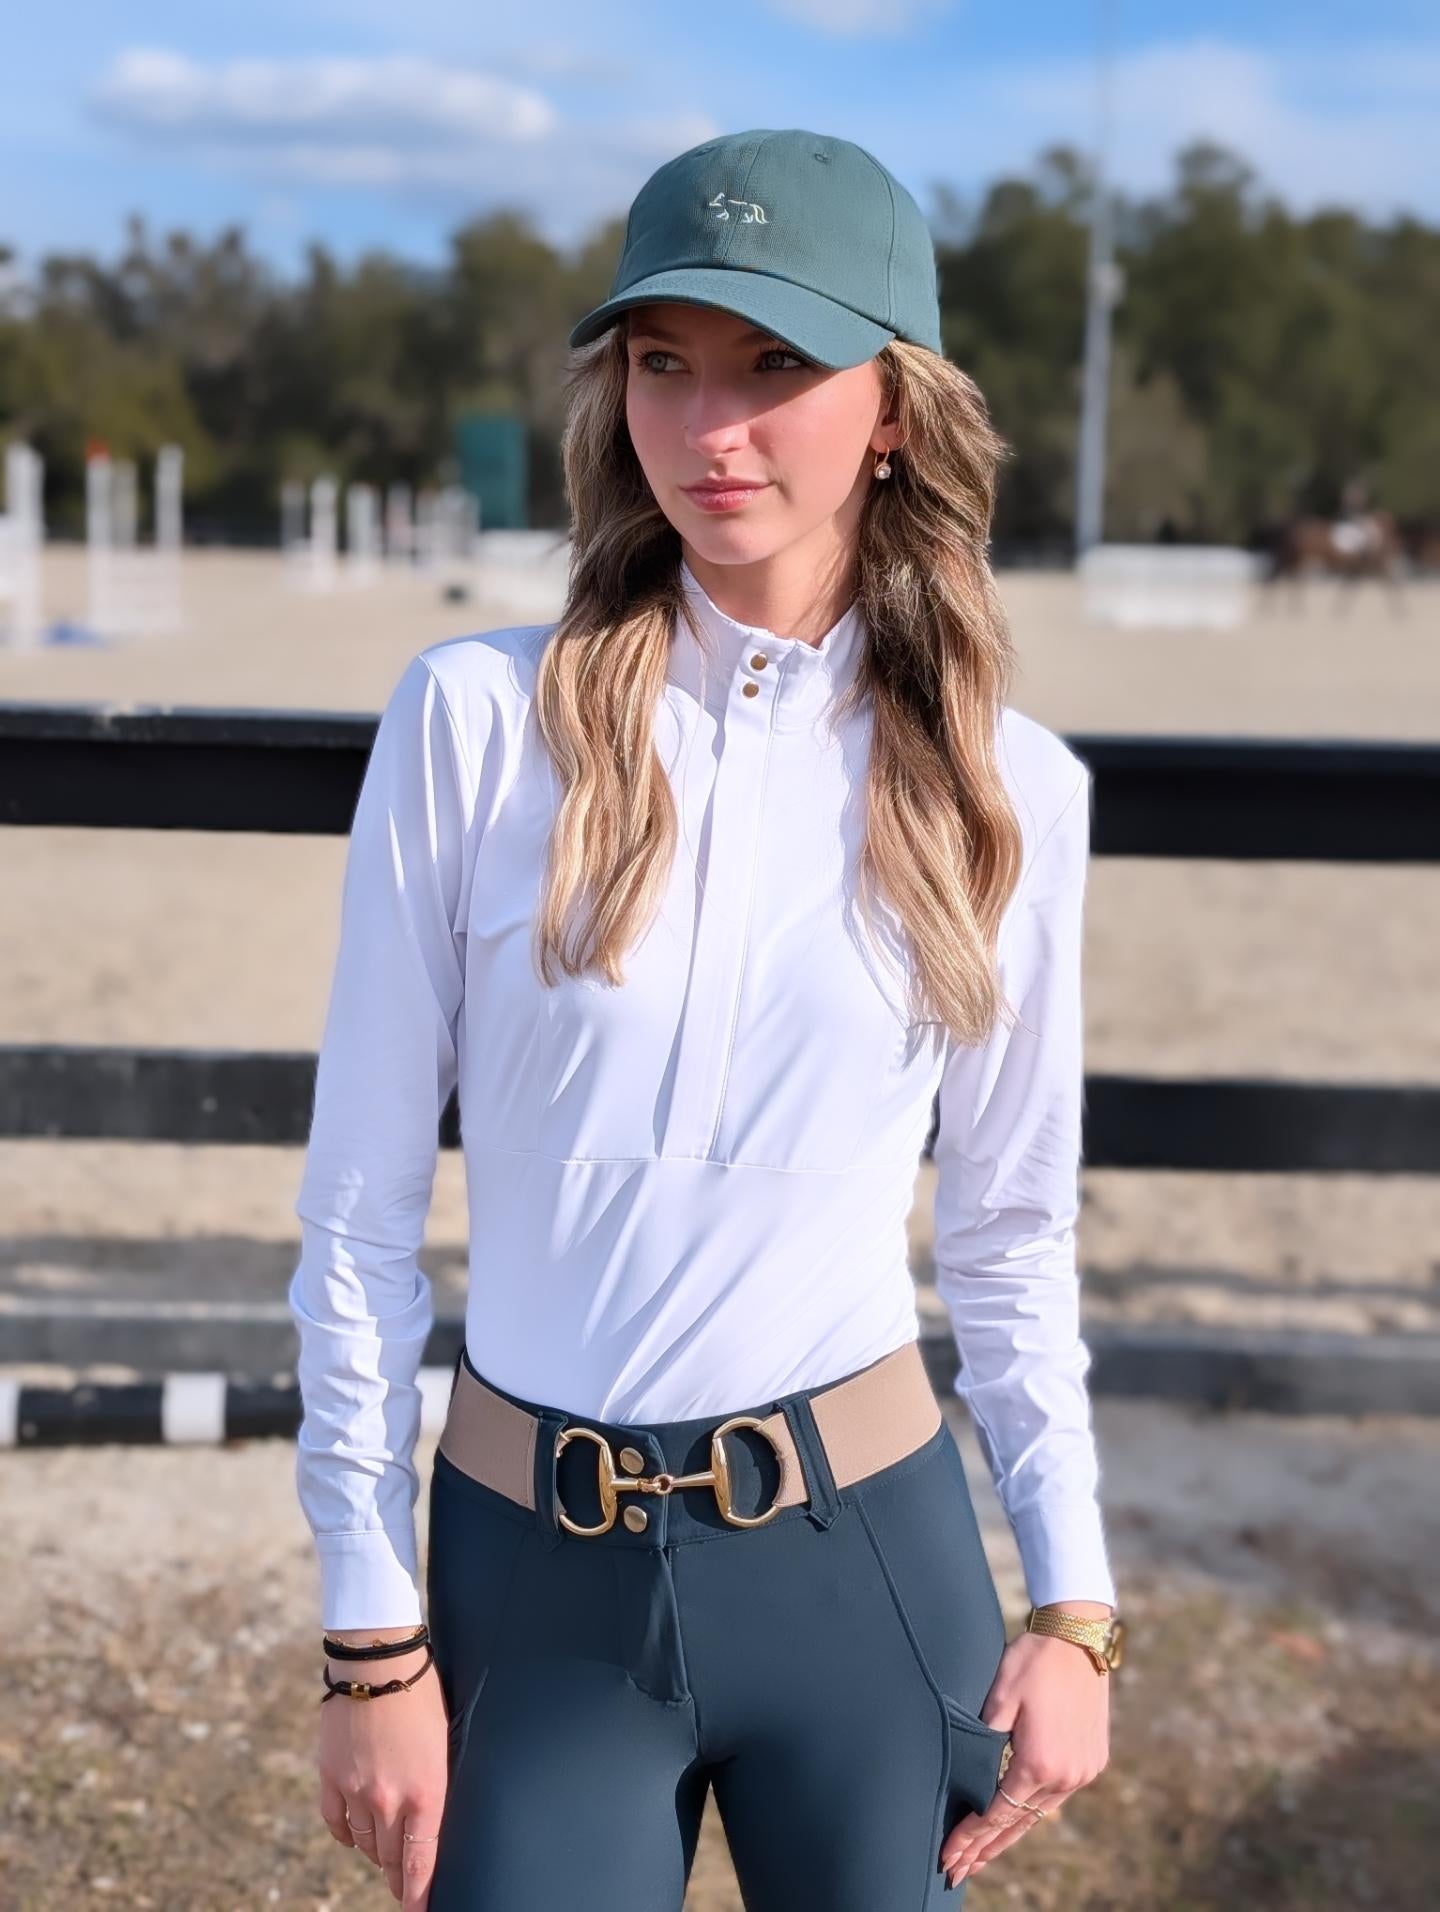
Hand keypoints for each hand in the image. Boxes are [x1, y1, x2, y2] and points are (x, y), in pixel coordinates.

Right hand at [316, 1634, 450, 1907]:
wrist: (378, 1660)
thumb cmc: (422, 1694)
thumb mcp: (444, 1742)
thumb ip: (435, 1785)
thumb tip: (432, 1819)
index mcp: (425, 1791)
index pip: (421, 1861)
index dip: (420, 1893)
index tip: (420, 1910)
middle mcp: (389, 1800)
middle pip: (392, 1857)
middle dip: (400, 1875)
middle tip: (405, 1885)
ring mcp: (356, 1791)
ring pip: (365, 1844)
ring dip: (376, 1852)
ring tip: (385, 1852)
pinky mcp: (330, 1777)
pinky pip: (336, 1824)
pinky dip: (346, 1834)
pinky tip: (355, 1834)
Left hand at [940, 1607, 1111, 1889]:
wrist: (1078, 1638)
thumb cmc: (1032, 1661)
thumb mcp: (999, 1696)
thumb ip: (984, 1737)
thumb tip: (971, 1765)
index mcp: (1037, 1763)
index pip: (996, 1813)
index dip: (970, 1837)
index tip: (948, 1856)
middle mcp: (1065, 1776)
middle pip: (1018, 1824)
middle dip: (986, 1850)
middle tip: (958, 1872)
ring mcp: (1083, 1771)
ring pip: (1039, 1814)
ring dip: (1010, 1834)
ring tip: (983, 1855)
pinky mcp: (1093, 1761)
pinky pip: (1057, 1796)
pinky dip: (1034, 1810)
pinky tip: (1018, 1820)